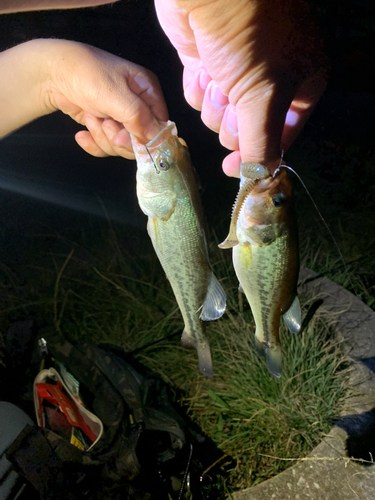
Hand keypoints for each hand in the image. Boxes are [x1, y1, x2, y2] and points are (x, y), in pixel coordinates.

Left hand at [0, 39, 167, 158]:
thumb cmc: (87, 76)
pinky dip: (93, 144)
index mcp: (148, 93)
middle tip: (104, 125)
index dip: (147, 138)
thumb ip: (139, 118)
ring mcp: (120, 119)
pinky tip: (81, 134)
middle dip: (120, 138)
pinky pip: (106, 147)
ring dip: (103, 137)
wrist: (52, 74)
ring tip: (89, 118)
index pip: (160, 126)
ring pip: (122, 146)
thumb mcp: (116, 95)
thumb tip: (156, 140)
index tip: (128, 138)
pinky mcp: (104, 128)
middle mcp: (138, 107)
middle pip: (141, 141)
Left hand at [155, 0, 327, 175]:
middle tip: (233, 96)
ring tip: (218, 74)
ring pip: (218, 116)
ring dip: (213, 101)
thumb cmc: (250, 34)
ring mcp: (237, 72)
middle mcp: (271, 82)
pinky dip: (197, 87)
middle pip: (245, 129)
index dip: (258, 154)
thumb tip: (260, 179)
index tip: (236, 170)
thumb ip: (262, 144)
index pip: (280, 137)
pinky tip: (202, 66)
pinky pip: (198, 96)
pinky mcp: (207, 64)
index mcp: (301, 85)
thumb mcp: (264, 96)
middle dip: (232, 118)